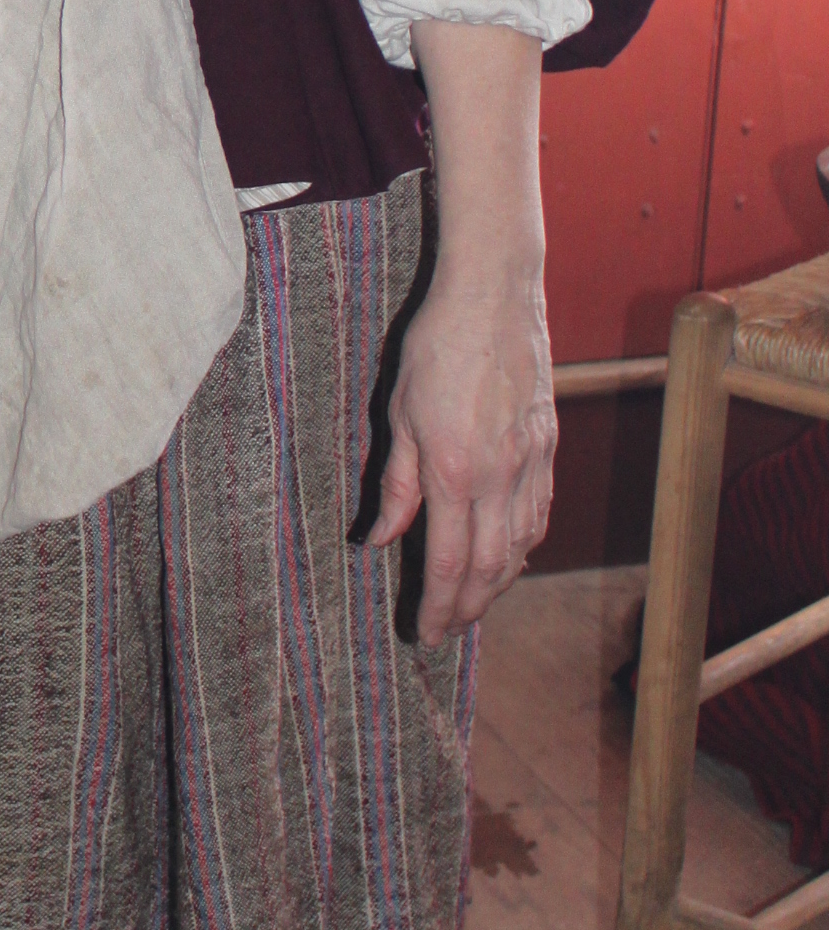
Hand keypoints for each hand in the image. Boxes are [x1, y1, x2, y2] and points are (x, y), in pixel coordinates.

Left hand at [368, 259, 554, 639]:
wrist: (494, 297)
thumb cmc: (436, 347)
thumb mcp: (398, 413)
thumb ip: (396, 483)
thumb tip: (380, 537)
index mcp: (455, 471)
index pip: (448, 563)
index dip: (438, 607)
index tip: (425, 633)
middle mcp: (500, 476)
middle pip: (489, 567)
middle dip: (468, 607)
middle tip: (448, 630)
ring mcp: (531, 463)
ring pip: (520, 546)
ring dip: (497, 583)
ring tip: (474, 601)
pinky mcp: (548, 446)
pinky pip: (539, 513)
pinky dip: (523, 547)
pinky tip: (508, 554)